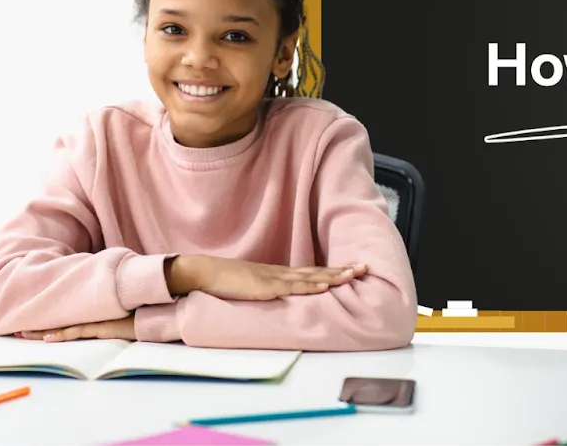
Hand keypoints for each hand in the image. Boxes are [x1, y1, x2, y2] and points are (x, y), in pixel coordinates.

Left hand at [16, 315, 136, 342]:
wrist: (160, 304)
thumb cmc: (143, 308)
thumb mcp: (120, 309)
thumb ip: (107, 310)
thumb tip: (99, 313)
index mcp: (93, 308)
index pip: (65, 313)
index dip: (46, 318)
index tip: (28, 321)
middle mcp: (92, 312)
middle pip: (58, 318)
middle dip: (36, 324)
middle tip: (16, 329)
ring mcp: (97, 318)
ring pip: (63, 326)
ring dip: (42, 331)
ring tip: (22, 333)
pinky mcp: (103, 326)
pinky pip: (78, 332)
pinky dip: (62, 335)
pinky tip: (48, 338)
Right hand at [174, 254, 366, 301]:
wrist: (201, 273)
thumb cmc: (223, 282)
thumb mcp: (251, 288)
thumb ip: (266, 292)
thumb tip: (280, 299)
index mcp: (277, 275)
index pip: (311, 272)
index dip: (332, 271)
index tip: (352, 269)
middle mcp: (280, 273)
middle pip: (316, 272)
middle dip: (341, 269)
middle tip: (365, 266)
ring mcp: (272, 279)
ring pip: (309, 278)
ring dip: (332, 276)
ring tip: (353, 274)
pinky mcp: (263, 287)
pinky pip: (290, 288)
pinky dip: (308, 287)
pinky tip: (323, 287)